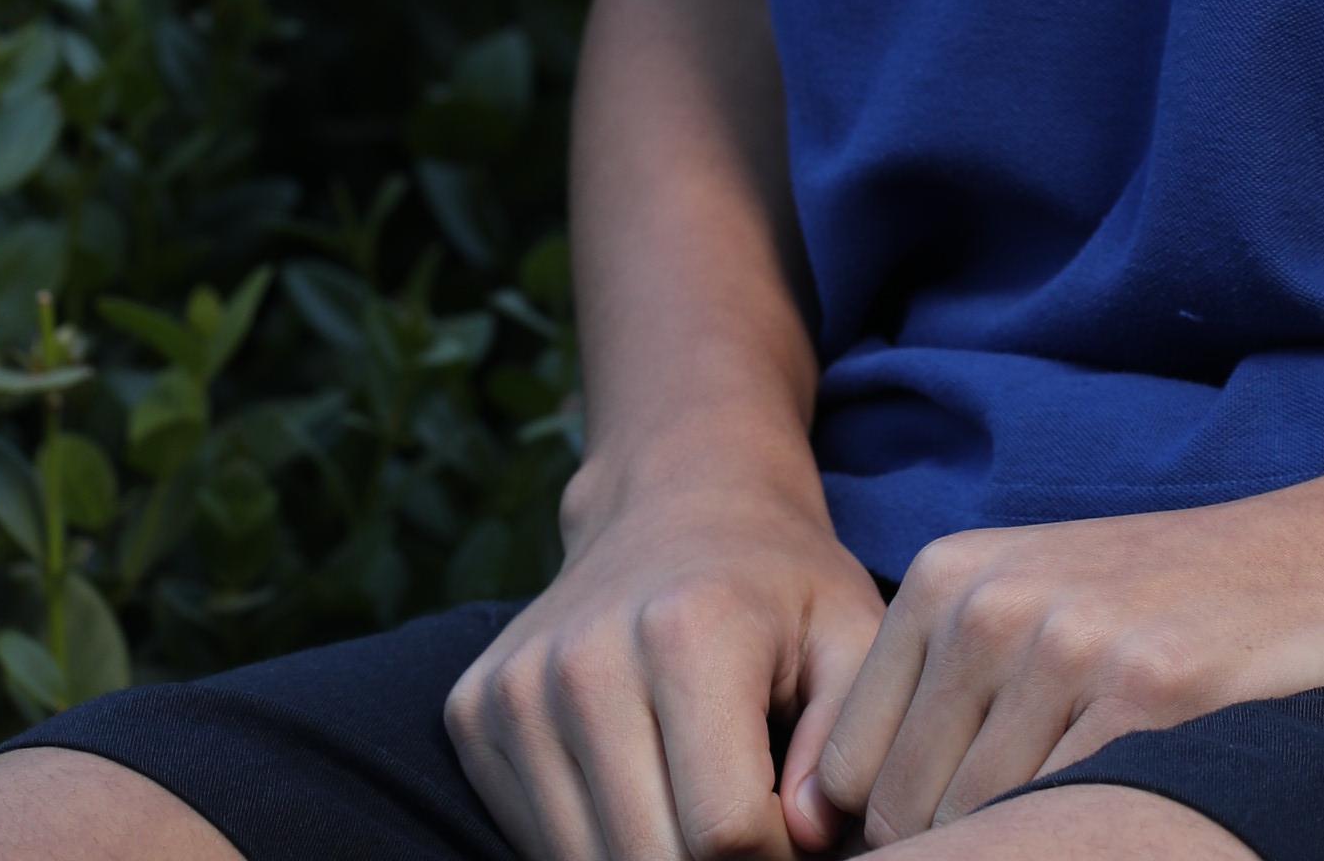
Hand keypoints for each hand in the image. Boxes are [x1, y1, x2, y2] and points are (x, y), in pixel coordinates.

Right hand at [444, 441, 884, 860]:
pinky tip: (638, 791)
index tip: (797, 831)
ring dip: (650, 860)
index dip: (776, 857)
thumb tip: (806, 839)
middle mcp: (583, 660)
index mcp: (687, 632)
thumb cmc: (776, 581)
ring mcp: (515, 690)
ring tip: (696, 809)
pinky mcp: (473, 713)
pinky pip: (536, 840)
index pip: (725, 831)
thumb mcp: (849, 632)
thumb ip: (845, 740)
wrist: (673, 498)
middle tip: (749, 832)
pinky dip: (593, 843)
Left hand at [789, 479, 1323, 839]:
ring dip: (1027, 843)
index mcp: (951, 577)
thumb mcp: (1039, 606)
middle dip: (956, 850)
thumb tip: (823, 826)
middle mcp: (998, 605)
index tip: (948, 836)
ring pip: (984, 829)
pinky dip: (1089, 838)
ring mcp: (1073, 648)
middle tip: (1035, 820)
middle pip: (909, 817)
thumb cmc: (1182, 602)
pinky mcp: (1151, 699)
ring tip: (1092, 808)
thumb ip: (937, 693)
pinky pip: (1066, 823)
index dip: (886, 839)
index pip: (849, 776)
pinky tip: (1133, 802)